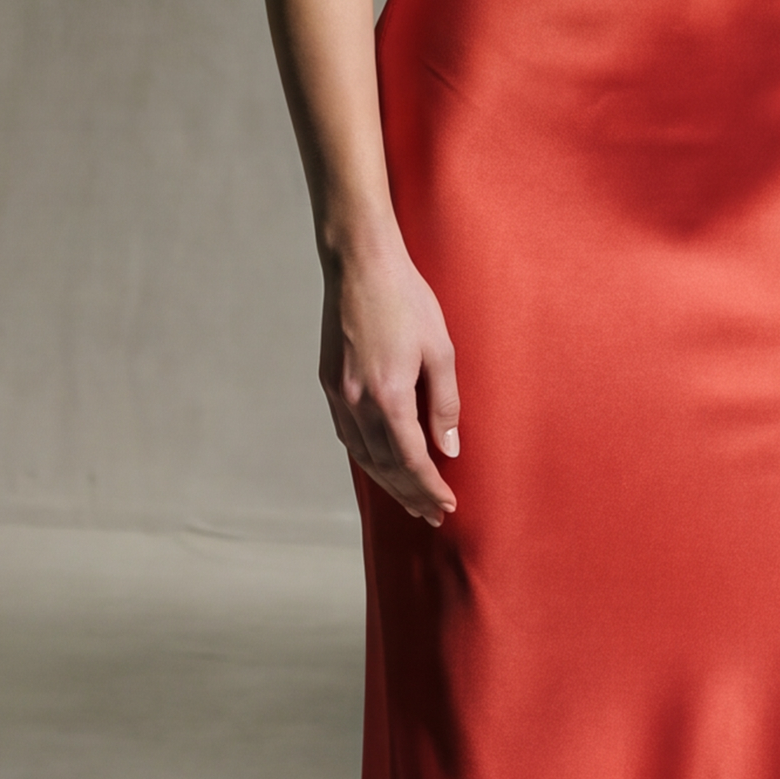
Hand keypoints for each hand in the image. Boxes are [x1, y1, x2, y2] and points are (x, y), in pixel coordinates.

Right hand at [322, 242, 462, 523]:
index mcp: (389, 395)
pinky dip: (366, 457)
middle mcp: (357, 401)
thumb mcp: (441, 350)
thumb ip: (445, 403)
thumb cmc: (407, 299)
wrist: (360, 264)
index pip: (410, 460)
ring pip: (362, 455)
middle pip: (384, 466)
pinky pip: (348, 434)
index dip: (429, 487)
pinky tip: (381, 464)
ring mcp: (339, 393)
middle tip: (430, 514)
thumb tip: (449, 447)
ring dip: (387, 482)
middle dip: (410, 494)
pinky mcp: (330, 382)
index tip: (446, 505)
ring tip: (409, 499)